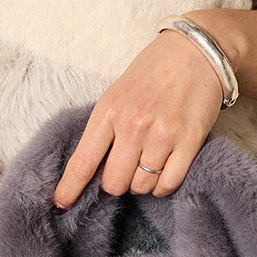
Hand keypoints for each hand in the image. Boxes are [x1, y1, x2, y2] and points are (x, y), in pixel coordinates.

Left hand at [51, 25, 230, 208]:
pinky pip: (169, 183)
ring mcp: (163, 135)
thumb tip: (90, 168)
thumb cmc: (151, 73)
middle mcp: (133, 126)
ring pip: (142, 185)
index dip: (69, 189)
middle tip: (124, 168)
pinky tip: (163, 171)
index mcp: (108, 112)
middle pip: (114, 183)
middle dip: (116, 183)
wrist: (195, 52)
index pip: (83, 162)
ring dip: (142, 182)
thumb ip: (104, 128)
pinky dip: (163, 185)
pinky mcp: (189, 142)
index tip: (61, 204)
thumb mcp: (116, 94)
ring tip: (147, 162)